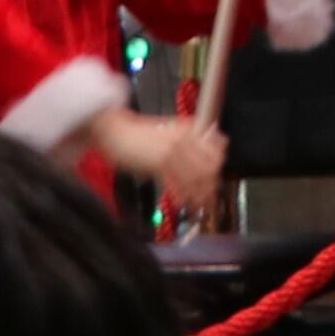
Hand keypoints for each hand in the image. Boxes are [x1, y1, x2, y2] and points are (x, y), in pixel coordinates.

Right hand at [90, 104, 227, 207]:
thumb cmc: (139, 135)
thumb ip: (187, 141)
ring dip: (199, 195)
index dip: (218, 168)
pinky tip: (184, 205)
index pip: (216, 149)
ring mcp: (171, 150)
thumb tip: (205, 155)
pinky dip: (183, 197)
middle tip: (210, 199)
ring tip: (200, 207)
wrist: (115, 131)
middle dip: (211, 185)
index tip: (216, 180)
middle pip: (209, 166)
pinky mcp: (158, 163)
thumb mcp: (169, 132)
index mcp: (188, 129)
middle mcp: (184, 138)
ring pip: (195, 177)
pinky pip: (177, 184)